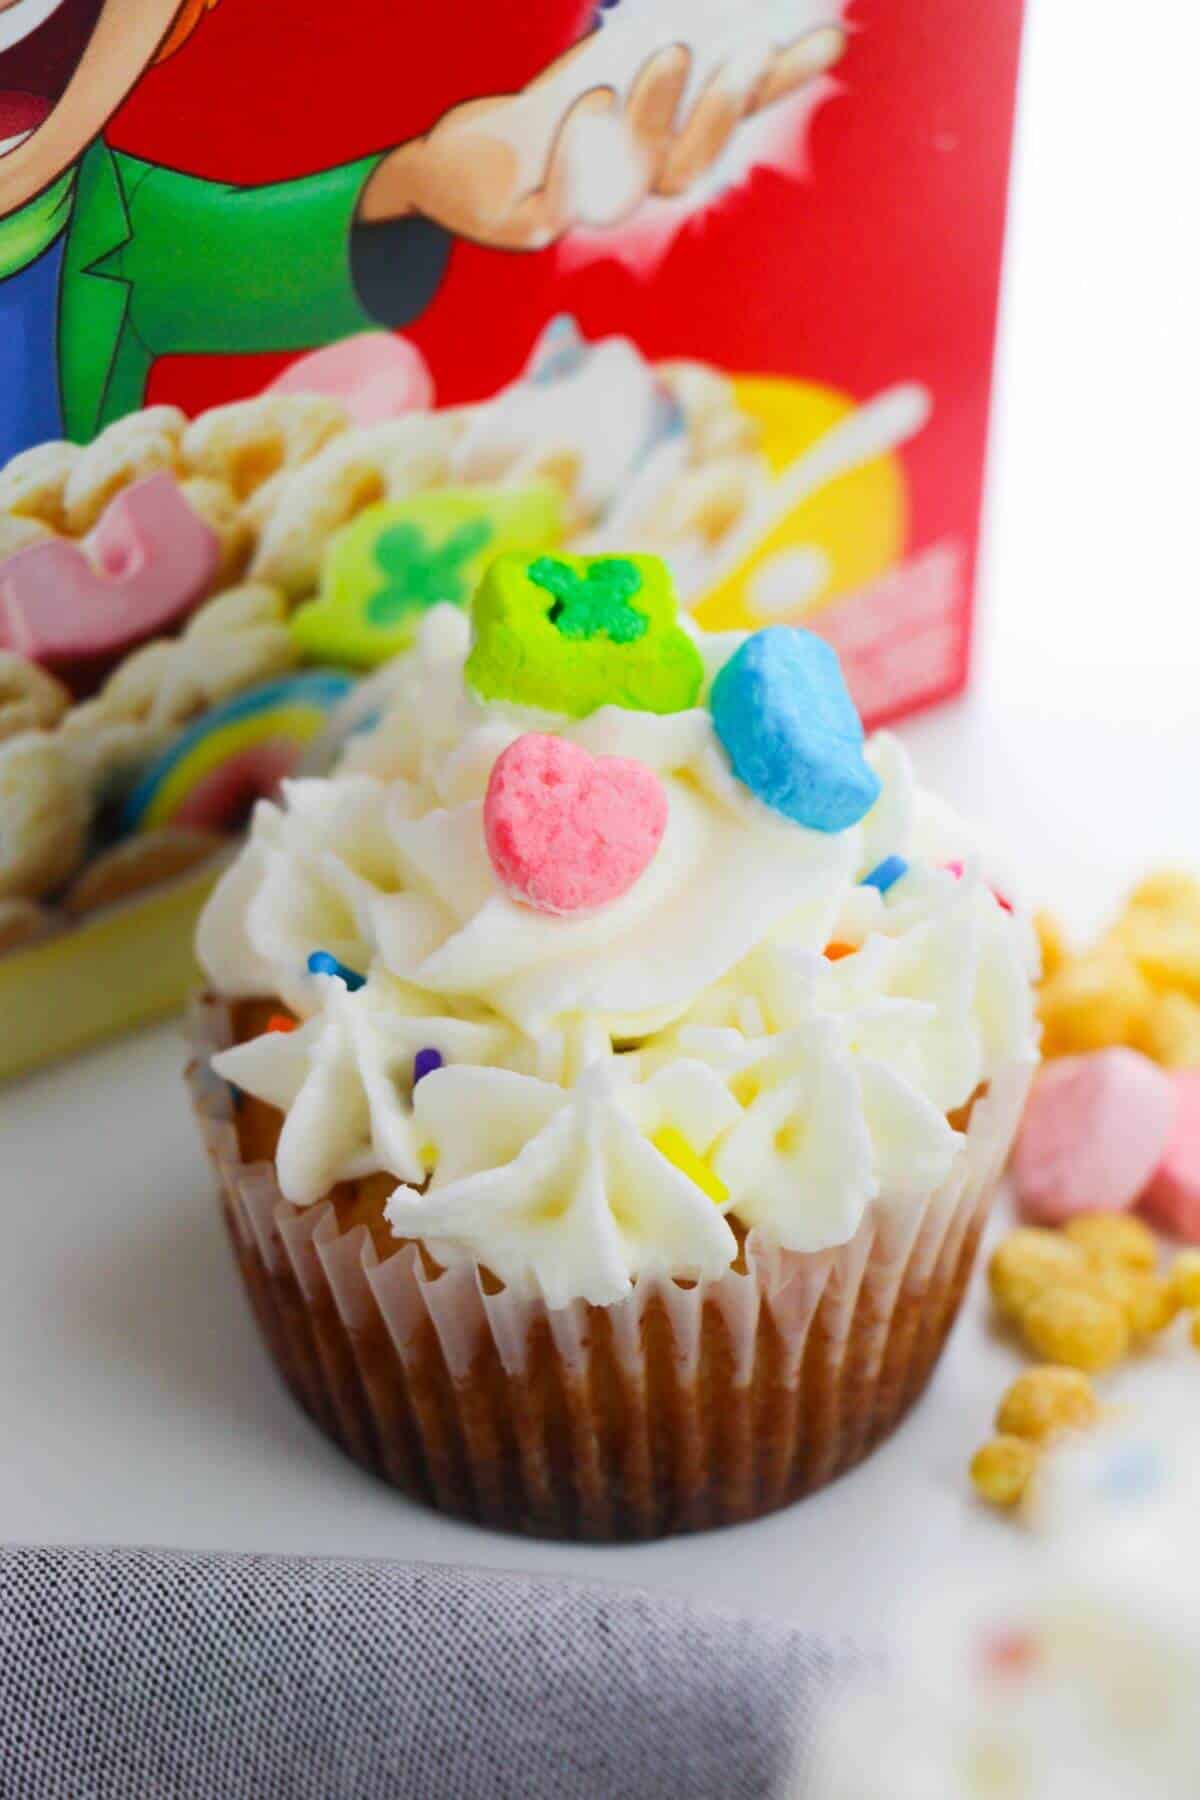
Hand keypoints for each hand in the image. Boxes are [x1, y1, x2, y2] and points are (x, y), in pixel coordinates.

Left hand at [360, 26, 845, 247]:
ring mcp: (575, 216)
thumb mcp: (601, 69)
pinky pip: (559, 202)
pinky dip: (576, 153)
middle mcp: (621, 195)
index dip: (777, 88)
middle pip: (685, 167)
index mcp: (652, 157)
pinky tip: (592, 98)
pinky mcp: (525, 229)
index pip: (726, 125)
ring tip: (667, 56)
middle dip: (717, 110)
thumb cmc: (530, 120)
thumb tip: (741, 21)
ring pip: (630, 187)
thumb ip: (663, 51)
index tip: (826, 41)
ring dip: (654, 121)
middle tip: (744, 52)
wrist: (448, 169)